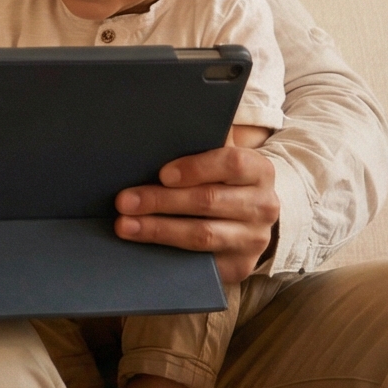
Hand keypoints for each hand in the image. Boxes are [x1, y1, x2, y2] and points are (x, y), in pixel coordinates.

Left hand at [116, 144, 279, 284]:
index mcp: (259, 170)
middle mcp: (263, 205)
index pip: (232, 163)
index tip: (162, 174)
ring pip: (203, 234)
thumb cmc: (221, 182)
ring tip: (125, 225)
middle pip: (208, 201)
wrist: (248, 223)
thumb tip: (162, 121)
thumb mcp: (219, 160)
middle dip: (161, 200)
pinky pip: (201, 264)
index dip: (196, 167)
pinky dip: (168, 254)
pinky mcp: (239, 266)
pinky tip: (143, 247)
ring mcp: (253, 239)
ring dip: (158, 230)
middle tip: (123, 201)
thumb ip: (202, 142)